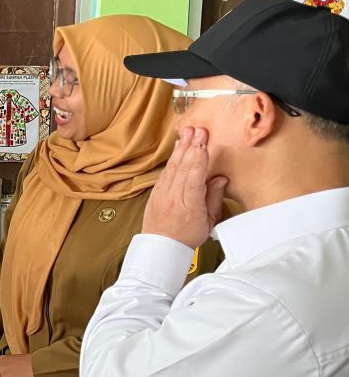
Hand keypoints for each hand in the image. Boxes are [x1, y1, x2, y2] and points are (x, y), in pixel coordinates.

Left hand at [143, 126, 227, 247]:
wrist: (161, 246)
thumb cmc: (187, 236)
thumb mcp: (208, 221)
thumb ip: (214, 198)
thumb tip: (219, 178)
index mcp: (189, 204)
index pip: (194, 175)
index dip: (200, 156)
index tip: (205, 142)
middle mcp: (173, 195)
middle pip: (183, 166)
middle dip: (191, 146)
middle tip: (198, 130)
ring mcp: (162, 192)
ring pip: (173, 166)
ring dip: (181, 147)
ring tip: (188, 132)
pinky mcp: (156, 191)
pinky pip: (166, 171)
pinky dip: (172, 157)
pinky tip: (178, 148)